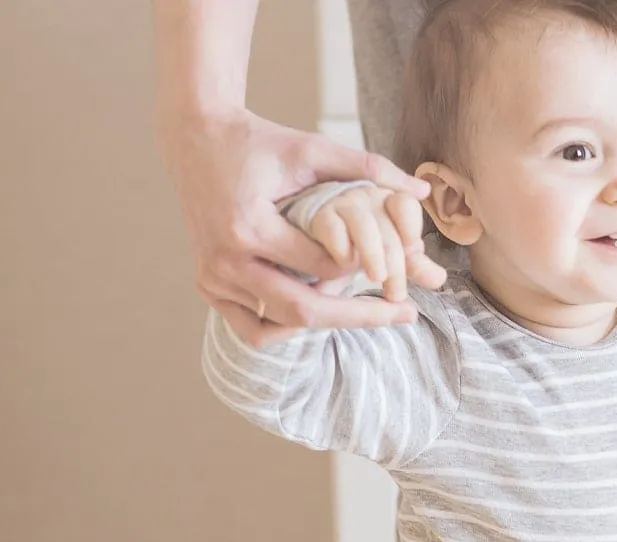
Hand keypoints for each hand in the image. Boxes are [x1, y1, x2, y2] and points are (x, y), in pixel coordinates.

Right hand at [158, 106, 442, 344]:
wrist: (195, 137)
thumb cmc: (258, 142)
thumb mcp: (311, 148)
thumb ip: (366, 168)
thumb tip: (422, 190)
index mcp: (249, 226)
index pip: (323, 269)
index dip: (360, 270)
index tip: (390, 268)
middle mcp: (227, 260)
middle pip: (304, 311)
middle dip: (360, 316)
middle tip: (405, 316)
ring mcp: (213, 277)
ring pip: (281, 326)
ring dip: (323, 319)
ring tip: (354, 301)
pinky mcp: (207, 285)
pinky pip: (254, 329)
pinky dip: (287, 326)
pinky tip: (315, 307)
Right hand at [310, 185, 447, 302]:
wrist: (319, 237)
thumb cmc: (361, 243)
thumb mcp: (392, 257)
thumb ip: (415, 266)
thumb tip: (439, 279)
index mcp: (391, 204)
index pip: (406, 206)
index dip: (410, 225)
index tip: (412, 248)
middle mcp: (369, 198)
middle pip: (388, 227)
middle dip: (396, 264)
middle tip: (396, 294)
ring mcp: (343, 204)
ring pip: (363, 225)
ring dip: (373, 254)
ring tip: (377, 278)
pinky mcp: (318, 216)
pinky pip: (332, 229)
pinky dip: (341, 248)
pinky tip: (346, 265)